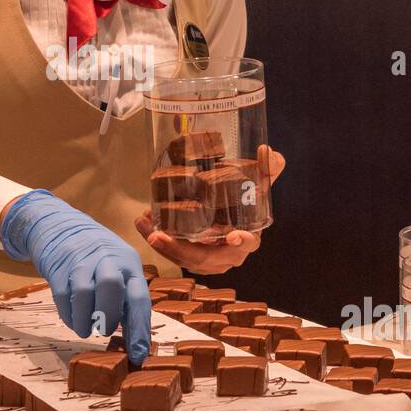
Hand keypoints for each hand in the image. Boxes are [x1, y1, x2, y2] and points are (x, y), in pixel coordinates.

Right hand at [0, 190, 150, 362]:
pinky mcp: (58, 268)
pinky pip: (63, 297)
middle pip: (111, 288)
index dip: (140, 330)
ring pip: (84, 293)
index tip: (139, 356)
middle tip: (106, 331)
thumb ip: (127, 297)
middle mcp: (107, 259)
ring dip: (86, 320)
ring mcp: (80, 261)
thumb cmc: (99, 258)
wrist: (62, 227)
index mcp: (129, 263)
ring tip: (87, 329)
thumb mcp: (119, 268)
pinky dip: (70, 316)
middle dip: (109, 317)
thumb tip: (137, 339)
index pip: (139, 298)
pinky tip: (75, 321)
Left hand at [134, 147, 285, 275]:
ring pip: (185, 258)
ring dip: (162, 244)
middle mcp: (229, 254)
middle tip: (159, 234)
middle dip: (180, 249)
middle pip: (205, 258)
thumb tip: (266, 151)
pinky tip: (144, 223)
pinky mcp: (192, 258)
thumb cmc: (244, 204)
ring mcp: (209, 260)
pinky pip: (174, 253)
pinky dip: (158, 240)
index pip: (248, 243)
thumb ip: (266, 170)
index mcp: (248, 238)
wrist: (231, 216)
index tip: (233, 235)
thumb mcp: (256, 186)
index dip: (242, 241)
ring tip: (144, 225)